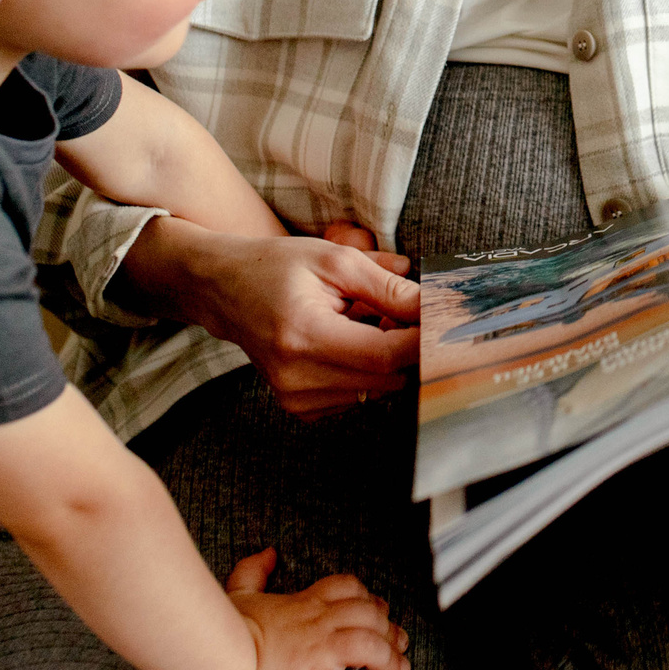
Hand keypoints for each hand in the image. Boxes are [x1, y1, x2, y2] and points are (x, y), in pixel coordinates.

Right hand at [125, 222, 418, 420]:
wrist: (224, 290)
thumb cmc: (277, 268)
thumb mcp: (335, 261)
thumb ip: (386, 287)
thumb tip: (432, 306)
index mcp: (305, 336)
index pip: (386, 356)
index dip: (422, 341)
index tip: (444, 323)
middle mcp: (298, 377)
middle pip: (386, 378)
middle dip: (405, 347)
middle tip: (398, 312)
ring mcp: (296, 398)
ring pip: (377, 390)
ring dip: (385, 360)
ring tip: (364, 322)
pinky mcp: (300, 408)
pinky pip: (357, 397)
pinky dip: (365, 372)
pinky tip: (347, 343)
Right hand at [226, 547, 407, 669]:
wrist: (217, 654)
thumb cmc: (226, 626)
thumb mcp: (240, 590)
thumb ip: (255, 570)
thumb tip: (268, 554)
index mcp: (305, 603)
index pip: (348, 590)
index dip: (368, 597)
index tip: (380, 607)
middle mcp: (319, 624)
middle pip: (368, 617)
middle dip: (389, 628)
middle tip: (402, 640)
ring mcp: (319, 653)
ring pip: (368, 647)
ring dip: (390, 659)